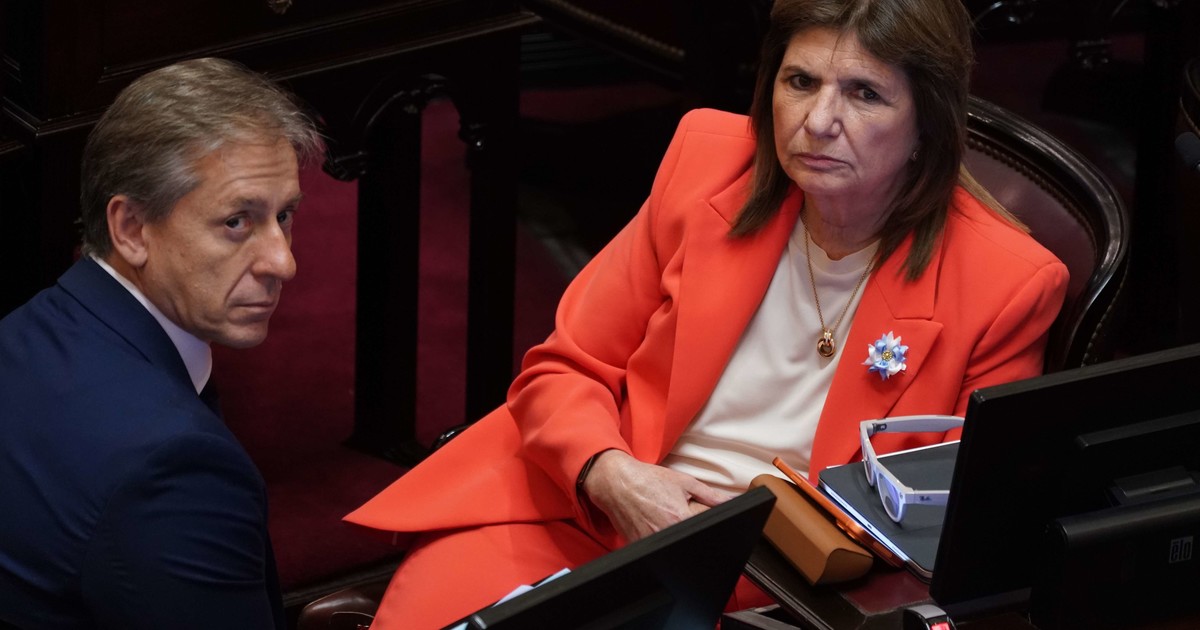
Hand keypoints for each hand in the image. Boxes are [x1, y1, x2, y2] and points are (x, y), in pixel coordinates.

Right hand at [582, 450, 735, 542]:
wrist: (617, 484)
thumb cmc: (647, 481)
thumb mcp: (683, 482)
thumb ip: (710, 495)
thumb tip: (729, 502)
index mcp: (681, 518)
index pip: (707, 526)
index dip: (703, 516)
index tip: (695, 509)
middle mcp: (667, 534)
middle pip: (691, 535)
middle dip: (689, 523)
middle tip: (675, 508)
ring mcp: (653, 543)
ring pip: (675, 541)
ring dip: (675, 531)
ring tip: (663, 513)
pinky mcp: (641, 546)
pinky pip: (659, 546)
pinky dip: (660, 535)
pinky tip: (653, 520)